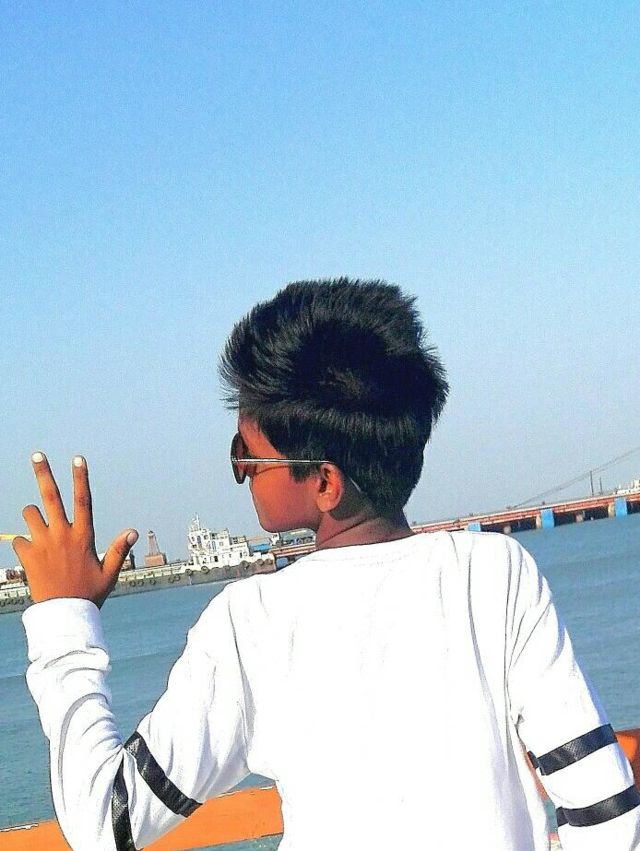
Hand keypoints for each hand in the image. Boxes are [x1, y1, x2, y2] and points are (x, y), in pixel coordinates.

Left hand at [13, 452, 137, 607]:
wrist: (64, 616)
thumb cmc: (89, 595)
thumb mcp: (109, 573)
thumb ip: (118, 550)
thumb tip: (133, 531)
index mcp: (84, 535)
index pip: (83, 500)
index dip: (80, 478)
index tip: (78, 459)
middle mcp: (62, 534)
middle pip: (50, 496)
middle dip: (43, 473)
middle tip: (37, 455)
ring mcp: (43, 543)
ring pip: (30, 514)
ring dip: (32, 515)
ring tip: (39, 527)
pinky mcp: (28, 555)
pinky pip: (19, 540)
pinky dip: (24, 544)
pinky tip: (32, 557)